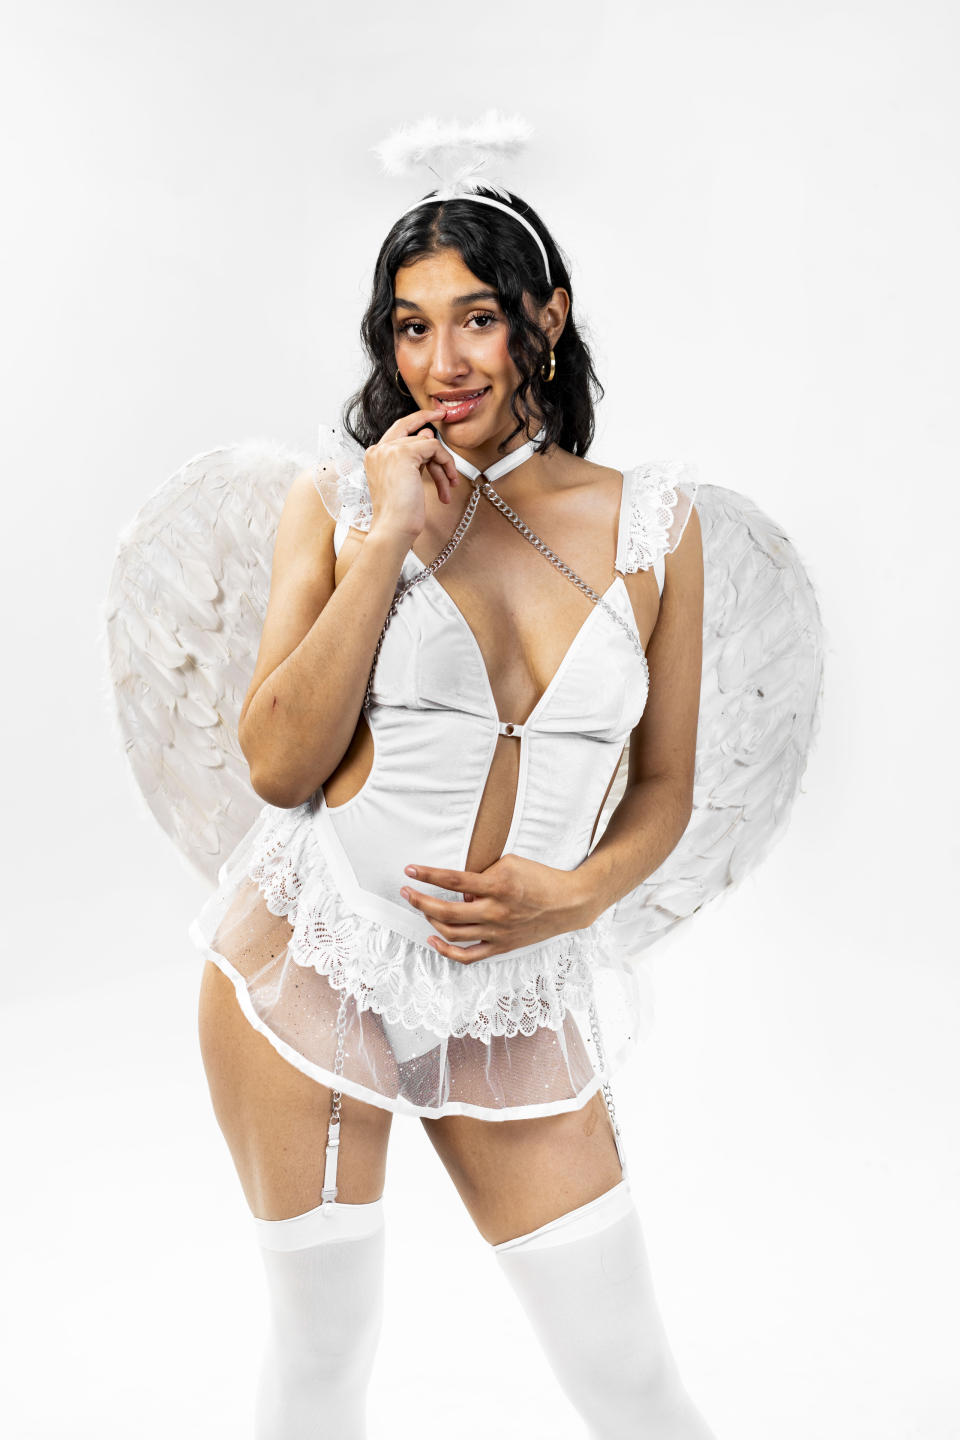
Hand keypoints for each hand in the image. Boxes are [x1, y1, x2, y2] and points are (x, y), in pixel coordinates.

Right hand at [363, 408, 461, 541]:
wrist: (393, 529)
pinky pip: (434, 448)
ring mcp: (389, 450)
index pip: (397, 430)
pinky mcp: (403, 453)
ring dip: (443, 464)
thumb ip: (413, 457)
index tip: (432, 415)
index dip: (415, 420)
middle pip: (411, 428)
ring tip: (449, 485)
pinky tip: (447, 483)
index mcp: (375, 457)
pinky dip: (445, 464)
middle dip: (428, 420)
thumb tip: (426, 434)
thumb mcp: (406, 481)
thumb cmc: (398, 515)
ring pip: (427, 443)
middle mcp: (379, 450)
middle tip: (444, 415)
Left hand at [399, 853, 595, 963]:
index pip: (453, 880)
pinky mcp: (501, 946)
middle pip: (445, 911)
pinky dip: (446, 950)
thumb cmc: (540, 878)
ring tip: (420, 908)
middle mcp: (495, 911)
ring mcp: (497, 932)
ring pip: (452, 933)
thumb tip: (457, 890)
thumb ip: (482, 875)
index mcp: (498, 885)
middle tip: (406, 891)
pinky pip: (468, 956)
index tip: (409, 870)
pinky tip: (432, 938)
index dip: (427, 875)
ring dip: (429, 920)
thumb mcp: (511, 863)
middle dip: (419, 900)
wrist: (568, 903)